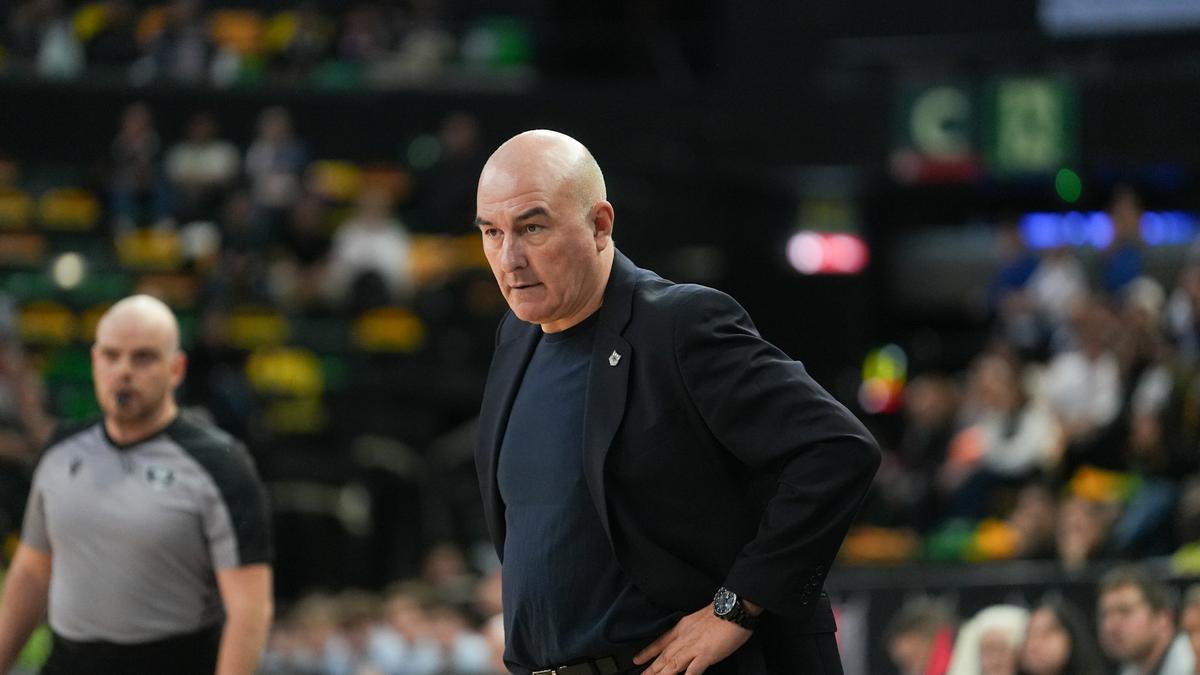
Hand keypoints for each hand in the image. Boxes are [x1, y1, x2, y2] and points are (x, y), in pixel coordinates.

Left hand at [633, 605, 752, 673]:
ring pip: (673, 665)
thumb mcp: (699, 618)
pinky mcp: (706, 655)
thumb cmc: (721, 612)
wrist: (733, 607)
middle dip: (651, 669)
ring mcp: (694, 647)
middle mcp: (684, 638)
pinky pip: (693, 671)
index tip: (637, 660)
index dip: (648, 652)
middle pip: (664, 656)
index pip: (661, 642)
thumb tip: (690, 638)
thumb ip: (692, 629)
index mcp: (682, 628)